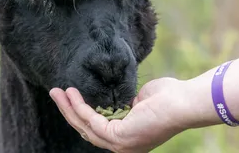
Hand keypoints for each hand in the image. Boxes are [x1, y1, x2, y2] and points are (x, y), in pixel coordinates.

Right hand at [49, 77, 191, 152]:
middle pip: (86, 130)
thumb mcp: (141, 99)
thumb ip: (126, 102)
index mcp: (129, 138)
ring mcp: (120, 145)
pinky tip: (72, 93)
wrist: (182, 102)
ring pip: (85, 127)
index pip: (98, 130)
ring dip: (68, 108)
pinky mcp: (119, 138)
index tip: (70, 96)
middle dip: (68, 111)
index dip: (81, 114)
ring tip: (56, 91)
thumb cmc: (168, 97)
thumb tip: (118, 98)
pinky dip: (80, 107)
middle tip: (56, 93)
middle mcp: (122, 146)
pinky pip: (92, 121)